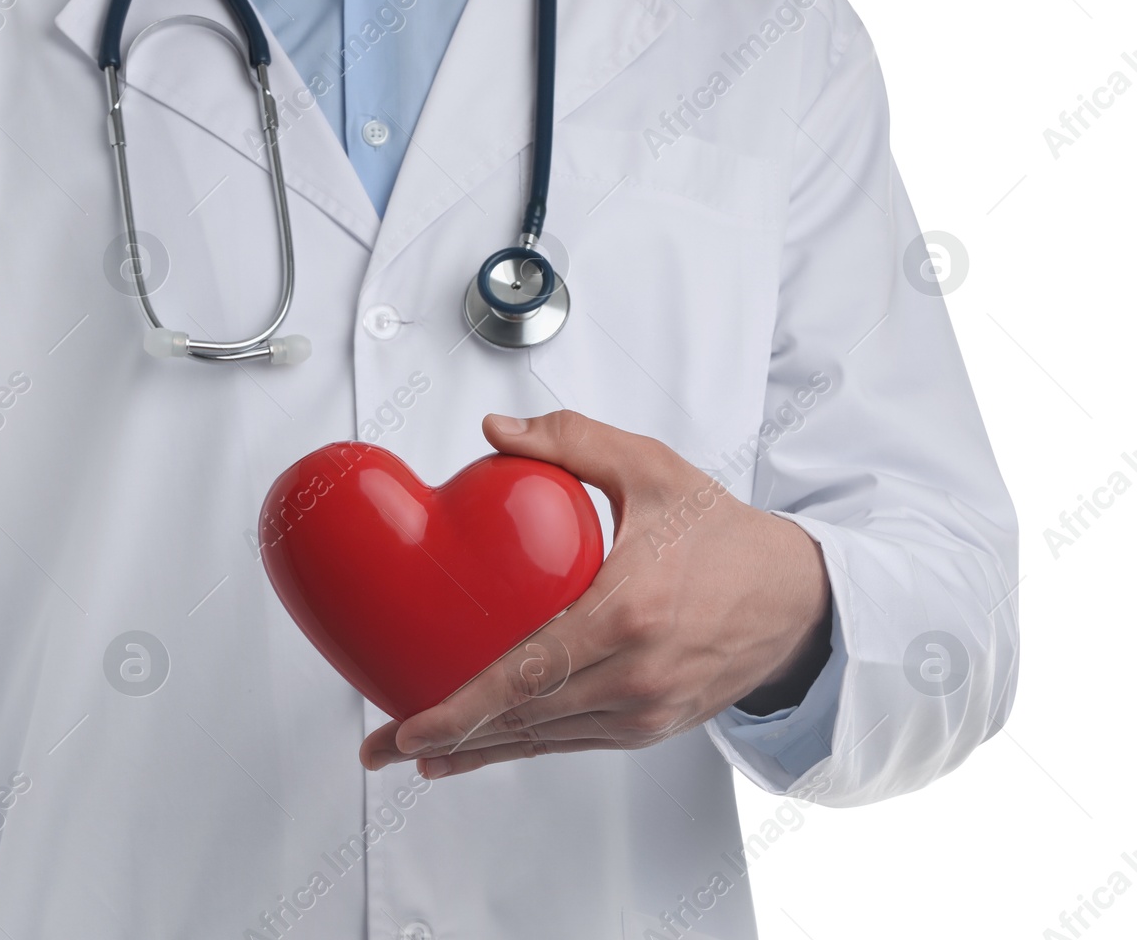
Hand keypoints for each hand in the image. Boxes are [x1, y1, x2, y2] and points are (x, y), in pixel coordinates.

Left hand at [359, 410, 833, 777]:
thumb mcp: (654, 470)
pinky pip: (572, 743)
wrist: (800, 600)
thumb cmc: (726, 536)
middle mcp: (636, 675)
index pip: (528, 674)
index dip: (463, 709)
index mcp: (630, 612)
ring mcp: (645, 712)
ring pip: (543, 742)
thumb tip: (496, 431)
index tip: (411, 724)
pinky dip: (522, 748)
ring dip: (476, 752)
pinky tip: (481, 749)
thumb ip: (573, 442)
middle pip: (523, 721)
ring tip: (415, 753)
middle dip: (447, 739)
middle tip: (382, 746)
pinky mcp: (651, 728)